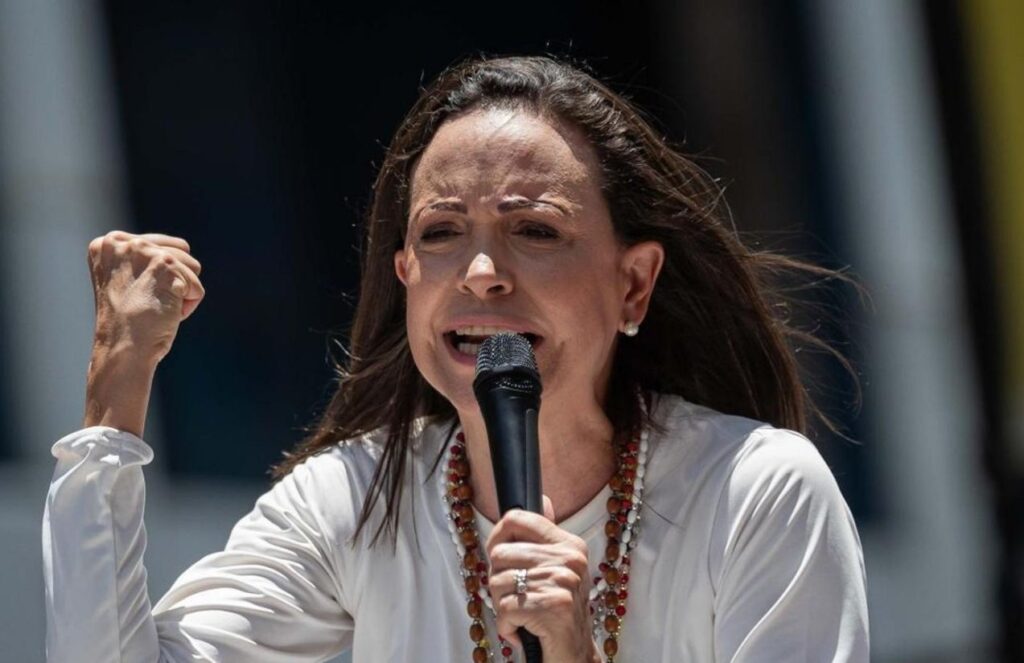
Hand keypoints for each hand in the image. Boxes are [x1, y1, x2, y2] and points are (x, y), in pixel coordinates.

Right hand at [87, 230, 204, 363]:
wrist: (122, 349)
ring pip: (193, 267)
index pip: (162, 244)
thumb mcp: (126, 280)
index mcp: (108, 243)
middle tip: (147, 302)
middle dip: (175, 281)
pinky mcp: (165, 266)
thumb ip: (143, 259)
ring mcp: (145, 252)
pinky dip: (188, 307)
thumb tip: (182, 248)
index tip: (140, 294)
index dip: (163, 275)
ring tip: (155, 308)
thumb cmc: (127, 322)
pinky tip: (164, 315)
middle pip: (182, 252)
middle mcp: (124, 242)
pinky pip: (197, 288)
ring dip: (183, 293)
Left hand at [485, 496, 600, 662]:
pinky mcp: (552, 606)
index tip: (498, 555)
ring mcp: (562, 582)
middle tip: (515, 597)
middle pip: (499, 554)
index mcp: (570, 545)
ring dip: (501, 606)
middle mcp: (569, 559)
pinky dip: (505, 627)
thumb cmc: (559, 612)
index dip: (497, 535)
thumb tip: (544, 499)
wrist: (575, 656)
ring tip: (521, 615)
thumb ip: (545, 538)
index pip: (518, 518)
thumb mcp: (558, 570)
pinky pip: (503, 609)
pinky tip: (522, 631)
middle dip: (498, 581)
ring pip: (497, 582)